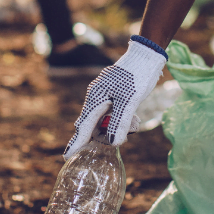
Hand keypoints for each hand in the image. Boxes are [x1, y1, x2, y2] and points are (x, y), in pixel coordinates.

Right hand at [64, 37, 166, 158]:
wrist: (146, 56)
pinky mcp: (113, 94)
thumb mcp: (130, 102)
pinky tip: (133, 119)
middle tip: (116, 139)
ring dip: (117, 126)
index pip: (83, 126)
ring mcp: (104, 95)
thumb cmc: (137, 77)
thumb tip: (113, 144)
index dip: (76, 143)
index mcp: (96, 99)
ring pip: (105, 119)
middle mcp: (96, 97)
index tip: (67, 157)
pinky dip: (121, 119)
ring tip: (134, 122)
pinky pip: (112, 113)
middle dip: (104, 135)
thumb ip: (119, 123)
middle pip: (94, 125)